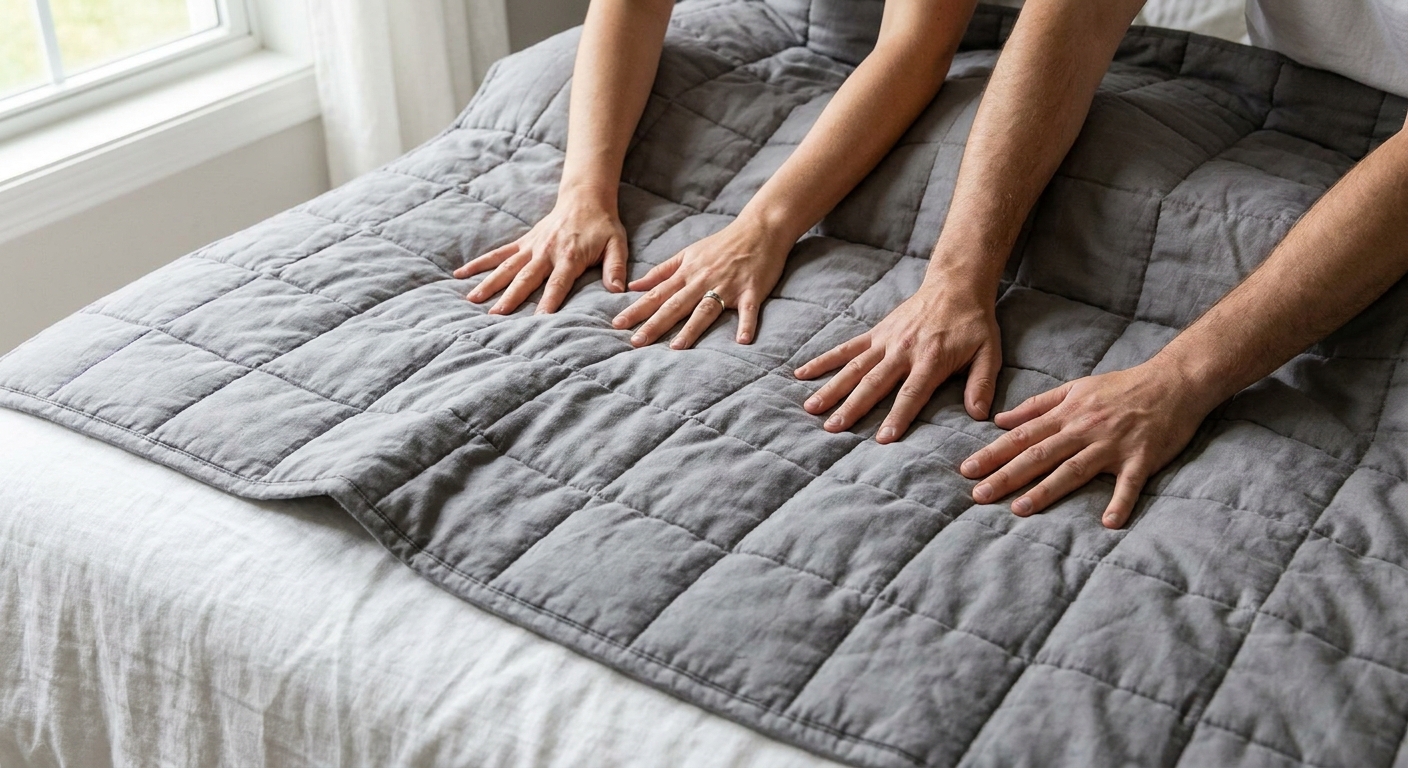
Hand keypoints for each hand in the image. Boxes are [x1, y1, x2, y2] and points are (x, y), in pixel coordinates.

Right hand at [454, 191, 627, 314]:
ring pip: (506, 268)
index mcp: (569, 256)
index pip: (558, 283)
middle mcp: (546, 252)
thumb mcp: (616, 244)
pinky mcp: (523, 243)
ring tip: (472, 300)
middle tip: (496, 315)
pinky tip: (461, 274)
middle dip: (511, 297)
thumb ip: (616, 267)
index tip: (539, 320)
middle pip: (525, 278)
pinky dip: (479, 264)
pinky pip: (498, 254)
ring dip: (489, 284)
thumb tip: (618, 290)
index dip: (549, 301)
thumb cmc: (603, 226)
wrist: (585, 198)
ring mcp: (531, 247)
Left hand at [611, 217, 791, 348]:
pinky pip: (748, 310)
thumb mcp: (688, 253)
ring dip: (691, 329)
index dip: (636, 309)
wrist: (759, 228)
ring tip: (676, 347)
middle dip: (655, 324)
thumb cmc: (722, 243)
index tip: (618, 324)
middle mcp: (703, 280)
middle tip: (636, 342)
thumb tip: (634, 285)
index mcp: (687, 273)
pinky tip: (742, 341)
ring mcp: (727, 285)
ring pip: (705, 309)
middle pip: (675, 305)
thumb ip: (661, 271)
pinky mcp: (751, 290)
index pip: (657, 294)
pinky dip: (746, 325)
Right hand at [794, 282, 1000, 441]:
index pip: (911, 393)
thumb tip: (979, 414)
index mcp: (930, 359)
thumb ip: (981, 383)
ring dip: (832, 388)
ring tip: (812, 408)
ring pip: (854, 368)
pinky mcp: (876, 333)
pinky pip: (846, 348)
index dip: (897, 416)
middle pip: (873, 383)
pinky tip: (802, 372)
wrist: (956, 286)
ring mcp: (885, 341)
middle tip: (833, 428)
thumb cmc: (973, 324)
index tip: (882, 438)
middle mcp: (902, 351)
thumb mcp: (989, 353)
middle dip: (852, 407)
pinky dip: (824, 360)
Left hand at [958, 360, 1216, 527]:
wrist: (1174, 381)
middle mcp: (1084, 429)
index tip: (967, 470)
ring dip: (1046, 491)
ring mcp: (1113, 444)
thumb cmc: (1122, 387)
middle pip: (1039, 455)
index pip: (1022, 436)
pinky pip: (1129, 484)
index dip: (993, 453)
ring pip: (1073, 470)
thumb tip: (999, 419)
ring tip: (1020, 509)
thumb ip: (1037, 405)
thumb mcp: (1076, 387)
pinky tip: (1108, 523)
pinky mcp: (1142, 458)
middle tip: (978, 495)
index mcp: (1067, 413)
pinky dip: (1120, 502)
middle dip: (1006, 475)